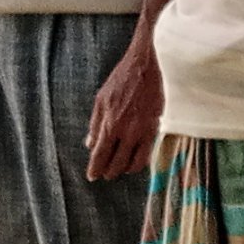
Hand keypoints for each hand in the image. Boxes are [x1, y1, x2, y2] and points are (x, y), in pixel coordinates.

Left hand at [85, 42, 163, 179]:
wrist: (145, 66)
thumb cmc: (121, 80)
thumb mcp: (100, 100)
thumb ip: (95, 124)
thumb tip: (90, 144)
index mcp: (108, 124)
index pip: (99, 155)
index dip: (95, 169)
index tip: (92, 176)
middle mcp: (124, 132)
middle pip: (115, 163)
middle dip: (108, 172)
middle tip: (105, 174)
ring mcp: (141, 132)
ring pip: (132, 164)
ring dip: (124, 170)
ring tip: (120, 169)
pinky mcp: (154, 129)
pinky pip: (147, 155)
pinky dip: (140, 163)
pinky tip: (135, 161)